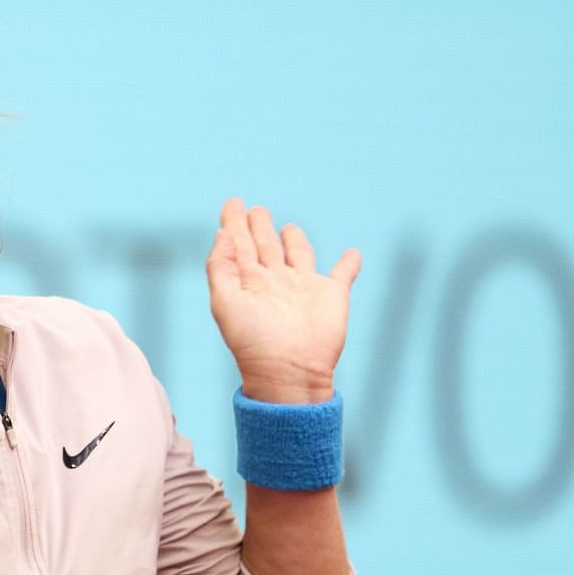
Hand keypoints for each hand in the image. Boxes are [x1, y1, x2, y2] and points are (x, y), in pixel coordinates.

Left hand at [205, 198, 361, 403]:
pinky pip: (344, 274)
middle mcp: (276, 281)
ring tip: (288, 227)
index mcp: (249, 281)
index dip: (235, 224)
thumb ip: (221, 267)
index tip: (233, 204)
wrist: (288, 370)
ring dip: (295, 239)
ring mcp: (304, 287)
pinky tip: (352, 254)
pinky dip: (349, 263)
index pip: (240, 245)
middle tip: (256, 210)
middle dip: (260, 226)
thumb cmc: (253, 341)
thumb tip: (223, 234)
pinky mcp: (332, 295)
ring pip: (300, 254)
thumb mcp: (225, 302)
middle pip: (266, 245)